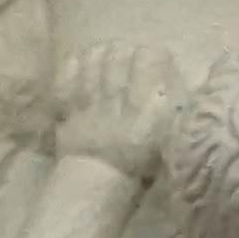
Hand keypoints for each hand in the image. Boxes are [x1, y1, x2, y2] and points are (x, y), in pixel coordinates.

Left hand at [55, 42, 179, 174]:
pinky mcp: (67, 109)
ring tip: (104, 50)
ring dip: (100, 52)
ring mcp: (90, 103)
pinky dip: (73, 65)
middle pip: (120, 57)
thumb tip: (171, 83)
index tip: (154, 58)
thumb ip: (168, 108)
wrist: (98, 187)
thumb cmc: (137, 165)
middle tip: (126, 52)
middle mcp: (120, 101)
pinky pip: (68, 77)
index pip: (151, 62)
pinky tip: (79, 61)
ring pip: (94, 62)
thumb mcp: (164, 137)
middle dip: (124, 50)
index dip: (153, 55)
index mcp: (148, 109)